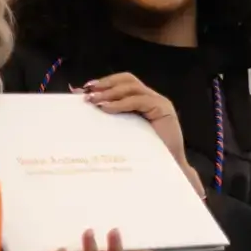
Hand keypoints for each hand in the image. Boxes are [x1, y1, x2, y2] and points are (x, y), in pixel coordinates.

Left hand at [81, 73, 196, 181]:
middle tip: (87, 91)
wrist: (168, 170)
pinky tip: (106, 108)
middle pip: (128, 79)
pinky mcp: (163, 110)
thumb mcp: (123, 135)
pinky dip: (121, 103)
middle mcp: (152, 99)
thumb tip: (88, 110)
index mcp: (144, 103)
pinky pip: (139, 100)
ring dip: (110, 92)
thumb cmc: (146, 157)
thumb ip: (110, 122)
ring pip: (132, 87)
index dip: (104, 83)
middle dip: (106, 83)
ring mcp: (159, 102)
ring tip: (94, 100)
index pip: (123, 84)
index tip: (82, 89)